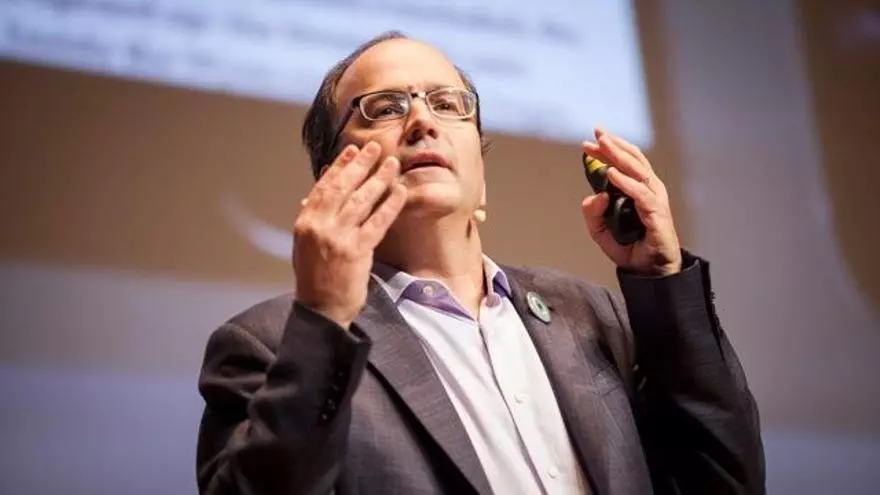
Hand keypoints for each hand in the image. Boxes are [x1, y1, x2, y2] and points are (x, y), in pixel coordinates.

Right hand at [293, 142, 406, 327]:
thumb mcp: (304, 246)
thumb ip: (310, 221)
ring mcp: (338, 237)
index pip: (324, 187)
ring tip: (392, 164)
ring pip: (362, 201)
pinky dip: (390, 205)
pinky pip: (377, 222)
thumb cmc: (314, 279)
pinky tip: (400, 192)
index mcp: (305, 223)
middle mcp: (320, 226)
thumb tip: (311, 198)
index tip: (352, 151)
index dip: (340, 167)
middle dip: (361, 165)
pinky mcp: (357, 251)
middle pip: (343, 188)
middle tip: (376, 148)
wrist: (320, 309)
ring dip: (379, 179)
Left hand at [581, 128, 681, 275]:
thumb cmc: (630, 248)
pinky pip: (640, 193)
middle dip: (613, 145)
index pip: (623, 163)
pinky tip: (611, 174)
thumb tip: (593, 195)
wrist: (650, 272)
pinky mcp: (657, 213)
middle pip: (631, 160)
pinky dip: (626, 182)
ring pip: (637, 170)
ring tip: (603, 144)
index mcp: (637, 191)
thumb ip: (593, 214)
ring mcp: (655, 200)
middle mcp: (648, 190)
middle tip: (597, 132)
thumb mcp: (601, 232)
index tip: (588, 142)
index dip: (608, 151)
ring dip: (619, 156)